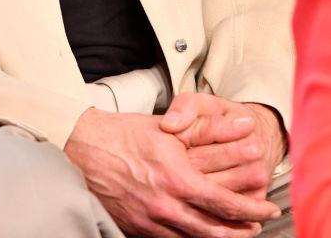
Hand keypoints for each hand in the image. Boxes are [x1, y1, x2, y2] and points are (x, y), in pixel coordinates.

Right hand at [64, 106, 281, 236]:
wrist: (83, 148)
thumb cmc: (124, 133)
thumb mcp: (170, 128)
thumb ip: (209, 130)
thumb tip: (244, 124)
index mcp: (178, 178)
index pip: (226, 203)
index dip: (252, 209)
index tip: (267, 209)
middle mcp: (167, 205)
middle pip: (216, 229)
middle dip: (242, 229)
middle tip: (257, 224)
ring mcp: (151, 221)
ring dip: (221, 237)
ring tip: (236, 233)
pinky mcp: (137, 228)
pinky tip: (200, 232)